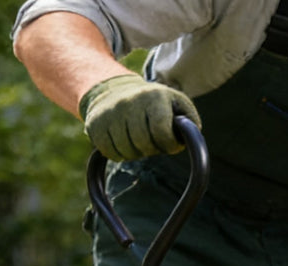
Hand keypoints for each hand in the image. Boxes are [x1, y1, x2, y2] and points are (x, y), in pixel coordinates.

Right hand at [78, 74, 200, 160]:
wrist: (111, 88)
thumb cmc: (152, 102)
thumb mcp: (174, 102)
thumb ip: (189, 120)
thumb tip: (192, 139)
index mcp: (153, 97)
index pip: (162, 132)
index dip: (168, 144)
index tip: (168, 143)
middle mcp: (129, 102)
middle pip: (143, 144)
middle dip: (151, 149)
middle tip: (151, 141)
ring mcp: (110, 113)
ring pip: (127, 151)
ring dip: (135, 153)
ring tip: (137, 140)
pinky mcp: (95, 124)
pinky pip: (111, 153)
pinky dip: (119, 154)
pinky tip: (123, 142)